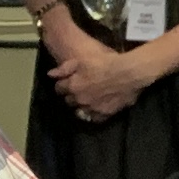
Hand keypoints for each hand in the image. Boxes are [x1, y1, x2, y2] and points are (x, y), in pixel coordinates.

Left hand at [47, 32, 173, 120]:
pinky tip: (96, 109)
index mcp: (72, 86)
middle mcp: (80, 100)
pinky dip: (94, 114)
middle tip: (78, 90)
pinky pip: (94, 118)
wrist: (128, 73)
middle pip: (69, 101)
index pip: (59, 88)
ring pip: (80, 111)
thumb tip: (50, 74)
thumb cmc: (105, 62)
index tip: (67, 82)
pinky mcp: (105, 114)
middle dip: (71, 95)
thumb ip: (65, 68)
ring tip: (86, 101)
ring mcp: (92, 108)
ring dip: (81, 106)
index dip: (63, 85)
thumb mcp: (82, 60)